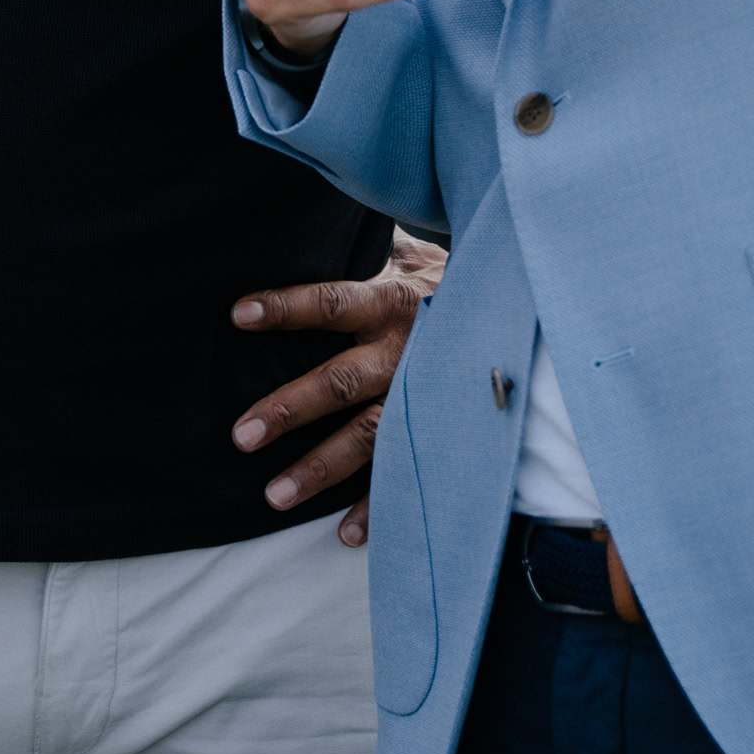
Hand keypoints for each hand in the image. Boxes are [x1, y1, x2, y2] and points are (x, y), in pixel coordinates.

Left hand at [230, 231, 445, 545]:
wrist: (515, 309)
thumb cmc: (439, 279)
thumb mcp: (406, 254)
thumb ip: (362, 249)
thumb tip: (300, 219)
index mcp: (391, 301)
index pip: (330, 303)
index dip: (287, 308)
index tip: (238, 315)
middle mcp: (405, 351)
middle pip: (341, 381)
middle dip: (291, 408)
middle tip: (242, 435)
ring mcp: (421, 396)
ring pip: (368, 436)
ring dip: (322, 468)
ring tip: (275, 496)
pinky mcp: (439, 429)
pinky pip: (408, 471)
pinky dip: (379, 506)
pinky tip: (345, 535)